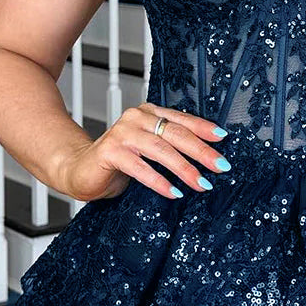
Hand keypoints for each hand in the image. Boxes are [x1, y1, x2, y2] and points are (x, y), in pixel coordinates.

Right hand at [57, 103, 229, 201]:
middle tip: (220, 167)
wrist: (81, 170)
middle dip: (201, 152)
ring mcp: (122, 133)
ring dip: (184, 168)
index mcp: (149, 113)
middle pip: (175, 134)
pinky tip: (174, 192)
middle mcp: (136, 118)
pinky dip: (159, 181)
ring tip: (201, 184)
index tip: (223, 139)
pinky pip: (140, 167)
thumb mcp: (151, 151)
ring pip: (161, 150)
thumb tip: (208, 159)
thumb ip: (172, 146)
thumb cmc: (121, 162)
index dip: (204, 129)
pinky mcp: (110, 152)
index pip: (182, 120)